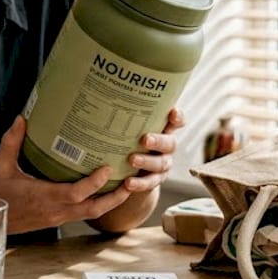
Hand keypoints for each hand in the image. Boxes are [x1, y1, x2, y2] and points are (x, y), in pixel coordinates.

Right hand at [0, 116, 132, 233]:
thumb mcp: (0, 166)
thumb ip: (11, 142)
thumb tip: (21, 118)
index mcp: (44, 197)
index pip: (76, 193)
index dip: (94, 182)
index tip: (107, 168)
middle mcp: (55, 210)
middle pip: (94, 208)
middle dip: (115, 197)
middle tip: (131, 179)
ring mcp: (58, 217)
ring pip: (92, 213)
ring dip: (111, 201)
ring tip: (126, 186)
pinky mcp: (58, 219)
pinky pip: (84, 213)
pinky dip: (98, 203)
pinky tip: (105, 191)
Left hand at [88, 107, 184, 232]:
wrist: (125, 170)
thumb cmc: (124, 140)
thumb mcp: (126, 128)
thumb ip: (122, 116)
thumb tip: (99, 95)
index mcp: (163, 129)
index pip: (177, 121)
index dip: (177, 117)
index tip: (171, 112)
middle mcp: (166, 147)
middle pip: (170, 143)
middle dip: (158, 140)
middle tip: (144, 139)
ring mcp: (162, 164)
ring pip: (161, 163)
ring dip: (146, 161)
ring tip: (131, 160)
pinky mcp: (155, 180)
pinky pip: (150, 183)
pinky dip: (140, 183)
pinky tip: (128, 183)